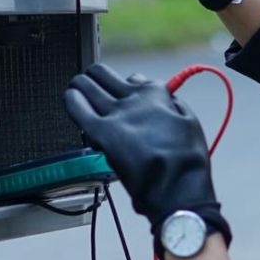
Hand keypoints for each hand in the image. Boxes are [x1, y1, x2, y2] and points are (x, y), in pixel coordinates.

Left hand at [64, 64, 229, 247]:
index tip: (127, 94)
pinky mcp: (100, 132)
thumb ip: (172, 106)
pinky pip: (77, 108)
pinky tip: (69, 98)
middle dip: (96, 77)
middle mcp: (133, 98)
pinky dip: (71, 100)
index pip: (135, 78)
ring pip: (86, 86)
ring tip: (77, 87)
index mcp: (155, 93)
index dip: (130, 86)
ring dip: (80, 84)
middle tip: (92, 83)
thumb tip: (164, 101)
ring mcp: (114, 114)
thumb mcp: (189, 122)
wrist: (175, 184)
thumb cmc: (185, 160)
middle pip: (104, 75)